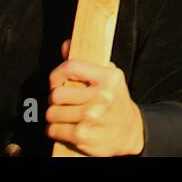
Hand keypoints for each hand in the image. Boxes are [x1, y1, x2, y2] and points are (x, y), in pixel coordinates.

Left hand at [46, 40, 144, 155]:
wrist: (129, 131)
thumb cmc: (114, 101)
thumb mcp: (107, 77)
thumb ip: (85, 62)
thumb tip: (66, 45)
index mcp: (109, 77)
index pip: (71, 67)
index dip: (56, 74)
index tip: (57, 81)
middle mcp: (102, 96)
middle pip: (56, 94)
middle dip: (55, 99)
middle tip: (63, 101)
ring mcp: (92, 117)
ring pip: (51, 113)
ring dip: (55, 115)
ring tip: (66, 114)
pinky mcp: (83, 136)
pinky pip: (53, 130)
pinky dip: (55, 130)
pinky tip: (67, 127)